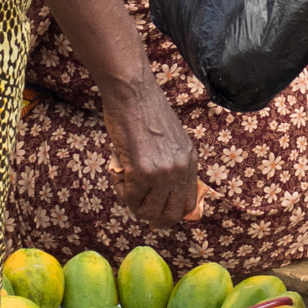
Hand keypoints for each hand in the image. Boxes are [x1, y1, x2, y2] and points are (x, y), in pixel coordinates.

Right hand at [102, 78, 197, 224]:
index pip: (187, 204)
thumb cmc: (145, 110)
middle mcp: (180, 170)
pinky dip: (119, 189)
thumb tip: (161, 192)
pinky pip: (129, 197)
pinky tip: (117, 169)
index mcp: (191, 161)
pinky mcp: (141, 172)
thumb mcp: (172, 140)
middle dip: (150, 216)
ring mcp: (162, 173)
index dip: (169, 213)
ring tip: (124, 179)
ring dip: (132, 201)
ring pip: (148, 211)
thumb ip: (171, 163)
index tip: (154, 210)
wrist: (132, 92)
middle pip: (170, 215)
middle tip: (136, 204)